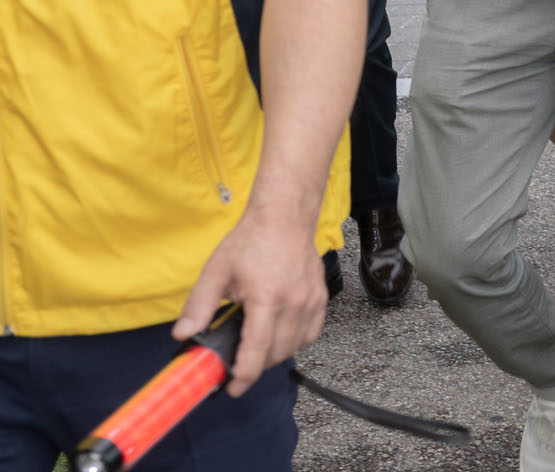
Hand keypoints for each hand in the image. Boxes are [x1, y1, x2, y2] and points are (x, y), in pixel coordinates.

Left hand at [172, 211, 325, 396]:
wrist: (285, 217)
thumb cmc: (252, 241)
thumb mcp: (216, 271)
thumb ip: (199, 305)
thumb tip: (183, 334)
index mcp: (267, 296)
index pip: (257, 349)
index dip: (245, 375)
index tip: (233, 388)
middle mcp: (294, 301)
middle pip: (277, 352)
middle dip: (256, 366)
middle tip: (236, 366)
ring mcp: (311, 300)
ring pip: (295, 346)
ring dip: (274, 355)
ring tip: (255, 349)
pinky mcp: (321, 297)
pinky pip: (311, 333)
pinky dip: (295, 342)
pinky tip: (279, 336)